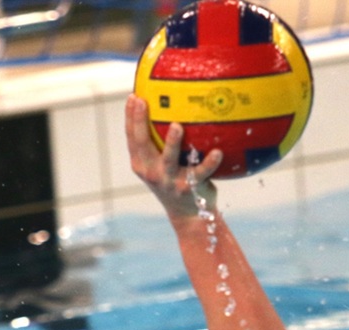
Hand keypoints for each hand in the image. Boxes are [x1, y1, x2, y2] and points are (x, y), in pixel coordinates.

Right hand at [125, 94, 223, 218]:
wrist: (187, 214)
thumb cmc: (175, 179)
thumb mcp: (162, 164)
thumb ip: (160, 142)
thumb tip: (171, 106)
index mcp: (142, 164)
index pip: (132, 137)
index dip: (130, 117)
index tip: (133, 96)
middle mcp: (151, 171)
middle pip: (142, 144)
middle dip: (140, 122)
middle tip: (143, 102)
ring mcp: (169, 180)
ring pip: (169, 159)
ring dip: (172, 143)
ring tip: (177, 126)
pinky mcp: (189, 188)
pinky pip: (201, 172)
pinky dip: (210, 162)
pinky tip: (218, 151)